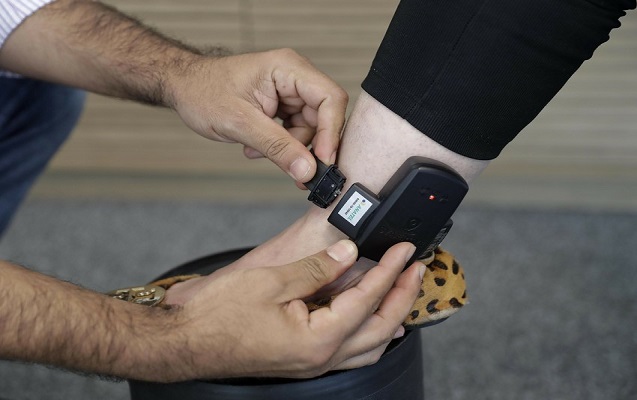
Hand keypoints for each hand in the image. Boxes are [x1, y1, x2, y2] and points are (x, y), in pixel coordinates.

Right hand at [164, 240, 423, 380]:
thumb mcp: (271, 281)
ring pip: (369, 347)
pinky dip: (368, 334)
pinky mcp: (300, 361)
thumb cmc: (219, 315)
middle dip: (403, 296)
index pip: (367, 300)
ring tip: (402, 292)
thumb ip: (317, 268)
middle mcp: (320, 358)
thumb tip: (349, 254)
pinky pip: (349, 352)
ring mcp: (311, 364)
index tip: (404, 250)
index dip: (389, 271)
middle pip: (380, 328)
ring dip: (391, 317)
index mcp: (318, 338)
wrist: (185, 342)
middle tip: (416, 268)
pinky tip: (368, 319)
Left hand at [166, 49, 348, 182]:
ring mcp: (289, 91)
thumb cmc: (203, 92)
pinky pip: (295, 130)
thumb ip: (277, 147)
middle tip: (298, 171)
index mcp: (287, 68)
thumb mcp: (240, 123)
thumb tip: (307, 170)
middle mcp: (294, 76)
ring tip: (258, 150)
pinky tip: (257, 146)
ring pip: (310, 127)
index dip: (331, 131)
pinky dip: (281, 144)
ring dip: (289, 147)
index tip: (322, 160)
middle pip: (323, 116)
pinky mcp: (282, 105)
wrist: (183, 88)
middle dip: (309, 145)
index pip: (329, 98)